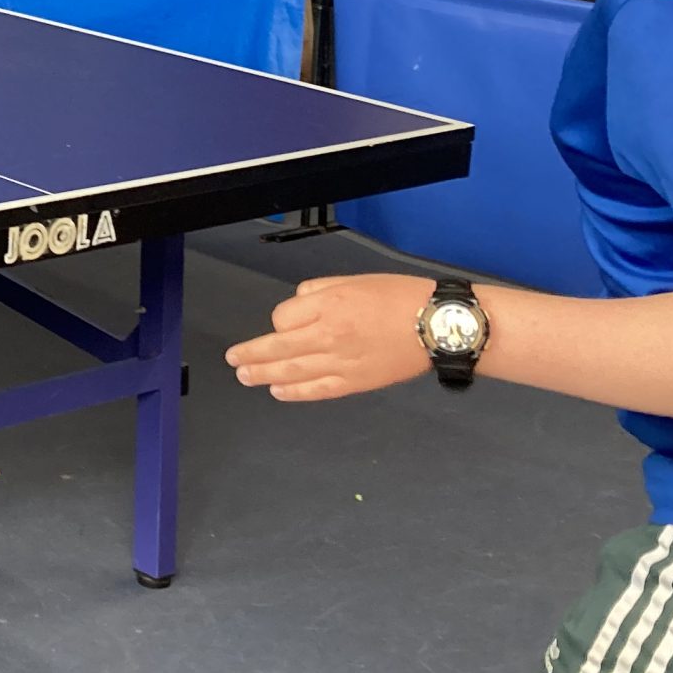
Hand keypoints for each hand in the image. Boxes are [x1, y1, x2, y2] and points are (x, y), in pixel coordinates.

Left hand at [226, 273, 434, 401]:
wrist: (438, 326)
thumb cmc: (400, 297)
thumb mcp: (355, 280)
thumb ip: (320, 291)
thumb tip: (298, 304)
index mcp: (329, 305)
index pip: (284, 317)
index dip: (281, 321)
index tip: (287, 322)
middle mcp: (329, 335)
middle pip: (278, 348)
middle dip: (251, 354)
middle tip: (233, 359)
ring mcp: (341, 362)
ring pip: (291, 372)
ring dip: (263, 375)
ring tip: (245, 376)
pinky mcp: (355, 382)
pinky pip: (317, 390)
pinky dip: (294, 393)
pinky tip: (278, 391)